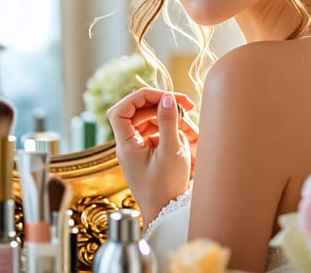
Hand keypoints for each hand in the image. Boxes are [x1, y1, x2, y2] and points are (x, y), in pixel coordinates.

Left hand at [107, 87, 197, 222]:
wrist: (165, 214)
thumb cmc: (166, 189)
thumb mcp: (171, 152)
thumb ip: (168, 122)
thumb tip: (167, 98)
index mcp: (126, 144)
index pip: (122, 110)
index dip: (141, 97)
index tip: (164, 97)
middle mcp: (128, 145)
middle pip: (137, 112)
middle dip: (161, 105)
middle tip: (186, 105)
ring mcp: (137, 149)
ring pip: (149, 122)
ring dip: (169, 119)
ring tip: (189, 127)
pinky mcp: (146, 154)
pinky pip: (155, 133)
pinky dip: (170, 131)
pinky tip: (185, 137)